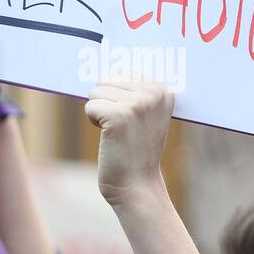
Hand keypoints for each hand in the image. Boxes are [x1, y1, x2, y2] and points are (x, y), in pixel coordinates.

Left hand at [85, 74, 173, 208]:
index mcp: (163, 89)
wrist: (137, 185)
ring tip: (118, 133)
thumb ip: (134, 90)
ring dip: (100, 113)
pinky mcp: (119, 115)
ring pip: (95, 92)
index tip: (132, 120)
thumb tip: (107, 68)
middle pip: (106, 80)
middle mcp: (153, 93)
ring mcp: (137, 103)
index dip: (116, 97)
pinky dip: (94, 122)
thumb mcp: (144, 115)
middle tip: (123, 129)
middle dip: (106, 103)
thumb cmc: (135, 150)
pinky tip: (110, 137)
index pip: (121, 73)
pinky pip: (90, 107)